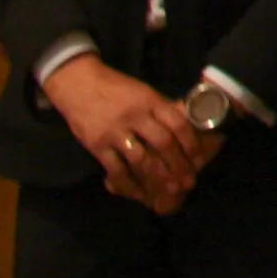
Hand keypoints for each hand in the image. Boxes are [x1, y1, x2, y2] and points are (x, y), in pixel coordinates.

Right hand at [45, 58, 206, 212]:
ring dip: (158, 178)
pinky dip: (129, 184)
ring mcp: (115, 132)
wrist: (78, 84)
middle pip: (163, 144)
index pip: (177, 124)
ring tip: (170, 190)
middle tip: (188, 181)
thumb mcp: (143, 92)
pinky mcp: (97, 145)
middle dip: (178, 165)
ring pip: (141, 160)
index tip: (198, 158)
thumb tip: (184, 128)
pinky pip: (116, 169)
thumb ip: (160, 109)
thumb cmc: (116, 88)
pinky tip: (139, 193)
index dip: (191, 143)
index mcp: (150, 101)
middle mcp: (135, 116)